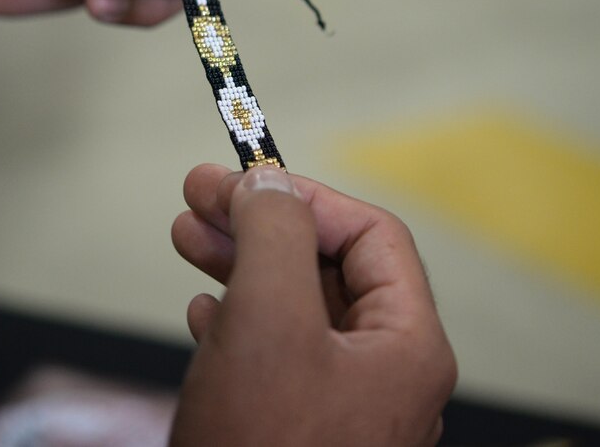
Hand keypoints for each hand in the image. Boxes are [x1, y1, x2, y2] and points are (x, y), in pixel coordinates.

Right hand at [170, 165, 456, 446]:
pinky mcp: (306, 433)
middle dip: (261, 227)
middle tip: (204, 198)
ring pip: (299, 312)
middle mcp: (390, 378)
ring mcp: (350, 410)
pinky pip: (280, 360)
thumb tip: (270, 185)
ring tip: (191, 240)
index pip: (372, 236)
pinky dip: (243, 323)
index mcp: (409, 347)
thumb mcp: (269, 320)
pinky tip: (206, 312)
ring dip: (243, 267)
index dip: (306, 198)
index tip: (245, 178)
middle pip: (330, 270)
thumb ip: (275, 236)